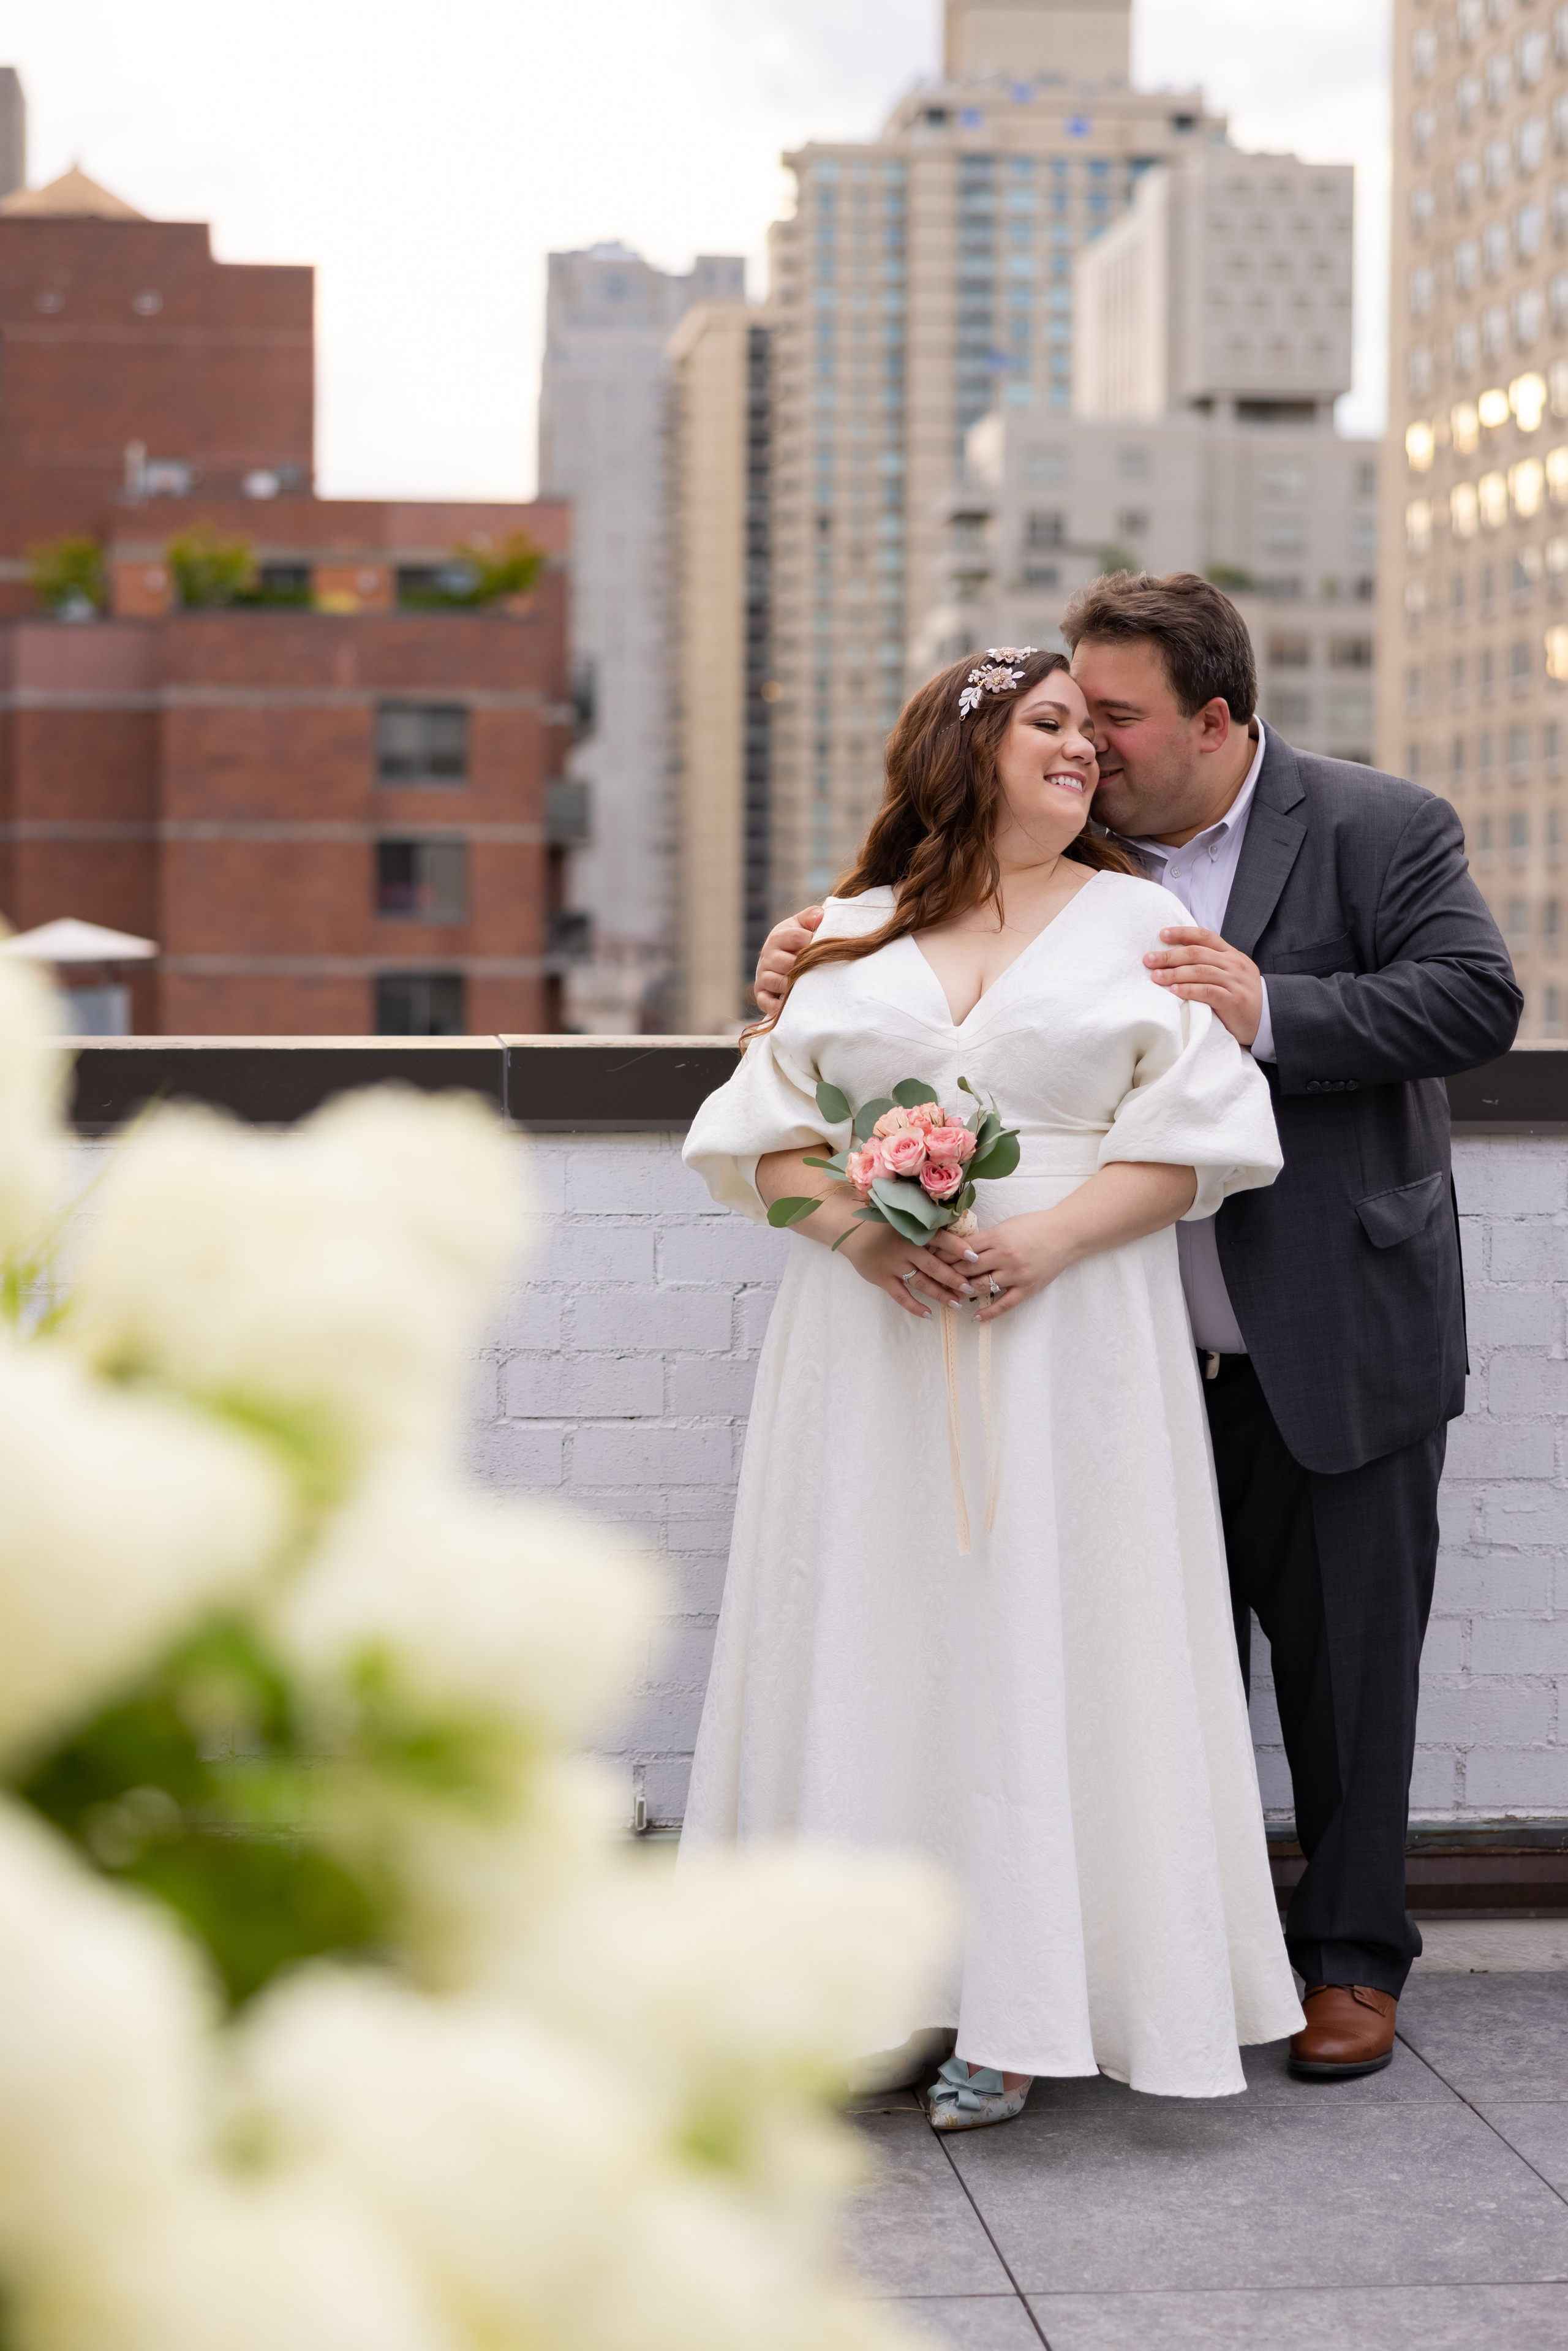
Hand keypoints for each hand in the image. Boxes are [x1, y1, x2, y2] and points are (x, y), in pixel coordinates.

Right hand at [753, 905, 823, 1016]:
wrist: (780, 956)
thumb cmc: (796, 939)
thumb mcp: (802, 924)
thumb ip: (812, 916)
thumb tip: (821, 917)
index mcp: (778, 937)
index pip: (795, 937)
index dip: (812, 942)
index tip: (823, 947)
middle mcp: (767, 956)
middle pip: (786, 962)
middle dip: (803, 966)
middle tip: (818, 969)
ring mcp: (763, 975)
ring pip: (776, 982)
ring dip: (792, 985)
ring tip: (807, 986)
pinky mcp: (761, 993)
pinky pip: (765, 1001)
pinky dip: (775, 1006)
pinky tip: (787, 1007)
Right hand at [844, 1218, 978, 1319]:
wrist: (851, 1229)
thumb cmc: (883, 1223)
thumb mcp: (903, 1216)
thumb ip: (925, 1223)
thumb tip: (955, 1224)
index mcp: (913, 1230)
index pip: (940, 1239)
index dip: (957, 1247)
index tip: (974, 1256)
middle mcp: (905, 1248)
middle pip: (934, 1265)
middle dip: (954, 1278)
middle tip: (970, 1288)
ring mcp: (893, 1265)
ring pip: (921, 1282)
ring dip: (940, 1294)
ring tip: (956, 1303)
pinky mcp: (882, 1278)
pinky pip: (901, 1296)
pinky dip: (914, 1306)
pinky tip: (929, 1314)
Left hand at [928, 1211, 1071, 1322]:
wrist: (1066, 1234)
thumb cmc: (1034, 1226)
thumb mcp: (1006, 1225)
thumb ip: (985, 1238)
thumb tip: (958, 1247)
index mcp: (998, 1237)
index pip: (963, 1249)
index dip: (944, 1255)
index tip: (929, 1258)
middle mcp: (1005, 1256)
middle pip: (968, 1268)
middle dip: (947, 1273)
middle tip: (932, 1278)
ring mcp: (1016, 1274)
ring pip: (981, 1287)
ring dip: (963, 1292)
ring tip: (948, 1295)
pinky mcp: (1027, 1288)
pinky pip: (1004, 1304)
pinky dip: (988, 1312)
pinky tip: (975, 1316)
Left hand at [1144, 925, 1262, 1048]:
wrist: (1269, 1018)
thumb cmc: (1242, 996)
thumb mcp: (1232, 973)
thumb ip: (1212, 963)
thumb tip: (1178, 956)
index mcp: (1231, 954)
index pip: (1205, 936)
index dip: (1182, 933)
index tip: (1162, 934)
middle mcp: (1233, 964)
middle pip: (1197, 953)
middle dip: (1169, 955)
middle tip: (1148, 959)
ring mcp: (1234, 982)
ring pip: (1200, 971)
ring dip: (1174, 973)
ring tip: (1155, 976)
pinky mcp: (1233, 1000)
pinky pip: (1207, 992)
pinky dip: (1188, 990)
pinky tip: (1174, 991)